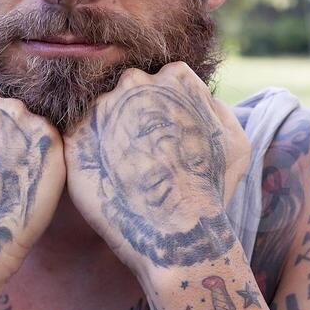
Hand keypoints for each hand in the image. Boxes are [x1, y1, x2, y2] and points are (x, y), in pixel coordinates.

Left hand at [63, 62, 250, 277]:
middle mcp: (134, 82)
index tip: (169, 137)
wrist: (174, 231)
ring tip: (125, 169)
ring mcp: (100, 107)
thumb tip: (201, 98)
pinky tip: (106, 175)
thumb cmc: (210, 189)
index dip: (167, 109)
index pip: (164, 79)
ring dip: (110, 133)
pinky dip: (89, 152)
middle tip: (144, 154)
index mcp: (174, 77)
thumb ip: (216, 108)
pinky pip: (78, 135)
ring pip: (102, 111)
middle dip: (135, 115)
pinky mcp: (74, 136)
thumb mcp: (235, 141)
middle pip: (130, 89)